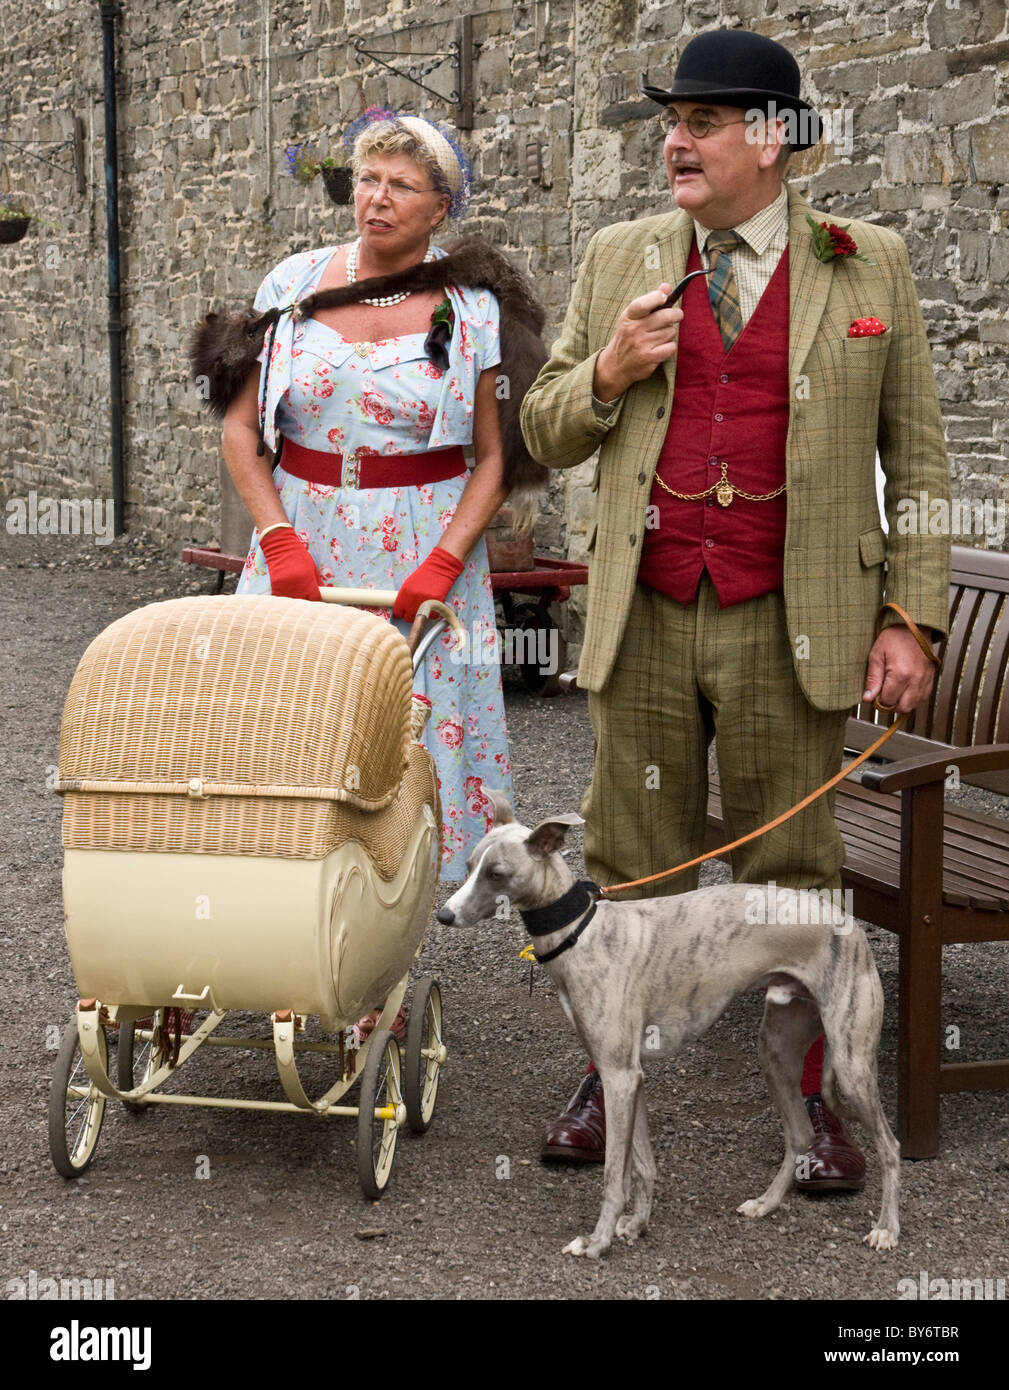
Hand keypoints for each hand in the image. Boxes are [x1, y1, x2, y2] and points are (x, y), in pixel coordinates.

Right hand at [259, 525, 322, 600]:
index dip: (317, 599)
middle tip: (307, 596)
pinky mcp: (275, 585)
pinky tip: (287, 590)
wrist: (280, 547)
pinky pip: (281, 596)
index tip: (316, 597)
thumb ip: (317, 581)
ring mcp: (285, 586)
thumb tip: (323, 591)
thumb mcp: (312, 567)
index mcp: (307, 580)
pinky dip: (284, 595)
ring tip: (297, 593)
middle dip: (306, 599)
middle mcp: (297, 585)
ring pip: (292, 600)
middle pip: (303, 601)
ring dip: (295, 598)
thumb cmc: (299, 555)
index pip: (315, 598)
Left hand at [394, 545, 463, 621]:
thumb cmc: (424, 574)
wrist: (439, 567)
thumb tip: (402, 608)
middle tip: (415, 611)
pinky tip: (433, 607)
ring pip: (420, 618)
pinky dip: (433, 614)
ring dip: (422, 616)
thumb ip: (405, 596)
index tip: (405, 613)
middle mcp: (413, 598)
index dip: (401, 613)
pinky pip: (432, 616)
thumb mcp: (410, 583)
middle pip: (408, 618)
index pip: (398, 611)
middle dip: (411, 616)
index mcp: (404, 592)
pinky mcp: (436, 602)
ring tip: (424, 609)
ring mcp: (424, 601)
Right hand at [593, 284, 683, 398]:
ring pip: (670, 332)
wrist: (615, 367)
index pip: (643, 304)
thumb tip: (667, 286)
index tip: (664, 297)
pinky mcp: (649, 358)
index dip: (657, 297)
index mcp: (629, 317)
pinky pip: (671, 347)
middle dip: (676, 314)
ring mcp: (641, 345)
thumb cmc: (627, 338)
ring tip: (660, 336)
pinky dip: (670, 347)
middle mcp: (634, 330)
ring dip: (670, 333)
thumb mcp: (632, 318)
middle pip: (666, 316)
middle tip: (676, 316)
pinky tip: (661, 348)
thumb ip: (650, 301)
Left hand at [862, 627, 935, 713]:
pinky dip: (914, 697)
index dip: (879, 700)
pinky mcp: (932, 677)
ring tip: (895, 690)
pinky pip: (924, 696)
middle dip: (892, 704)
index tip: (875, 693)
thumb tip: (868, 698)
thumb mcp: (876, 655)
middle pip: (903, 707)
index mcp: (901, 674)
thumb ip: (873, 679)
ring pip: (915, 704)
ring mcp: (926, 678)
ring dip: (904, 702)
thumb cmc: (894, 636)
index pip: (888, 701)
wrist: (914, 625)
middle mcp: (916, 679)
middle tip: (884, 694)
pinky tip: (906, 688)